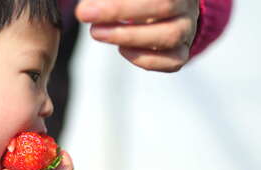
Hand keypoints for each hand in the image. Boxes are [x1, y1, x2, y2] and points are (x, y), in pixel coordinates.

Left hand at [76, 0, 199, 71]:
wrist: (160, 8)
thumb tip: (87, 4)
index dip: (120, 3)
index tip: (85, 8)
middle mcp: (186, 4)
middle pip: (164, 5)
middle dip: (120, 10)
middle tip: (84, 14)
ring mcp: (187, 29)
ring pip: (170, 36)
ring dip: (129, 36)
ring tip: (97, 32)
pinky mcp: (181, 52)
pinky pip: (172, 62)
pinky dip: (144, 59)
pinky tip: (122, 49)